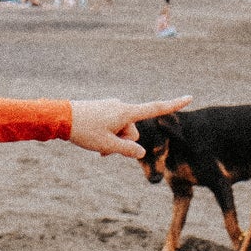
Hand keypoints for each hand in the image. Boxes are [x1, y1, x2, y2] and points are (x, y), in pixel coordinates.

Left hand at [67, 96, 190, 158]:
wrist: (60, 117)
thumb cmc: (84, 131)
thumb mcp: (107, 145)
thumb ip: (127, 150)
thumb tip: (141, 153)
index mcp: (125, 112)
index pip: (155, 108)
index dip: (174, 104)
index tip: (190, 97)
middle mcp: (121, 106)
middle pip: (133, 130)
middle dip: (124, 142)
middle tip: (105, 152)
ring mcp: (111, 107)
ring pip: (121, 130)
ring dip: (114, 141)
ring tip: (98, 149)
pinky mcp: (103, 110)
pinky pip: (112, 125)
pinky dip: (108, 135)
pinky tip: (95, 141)